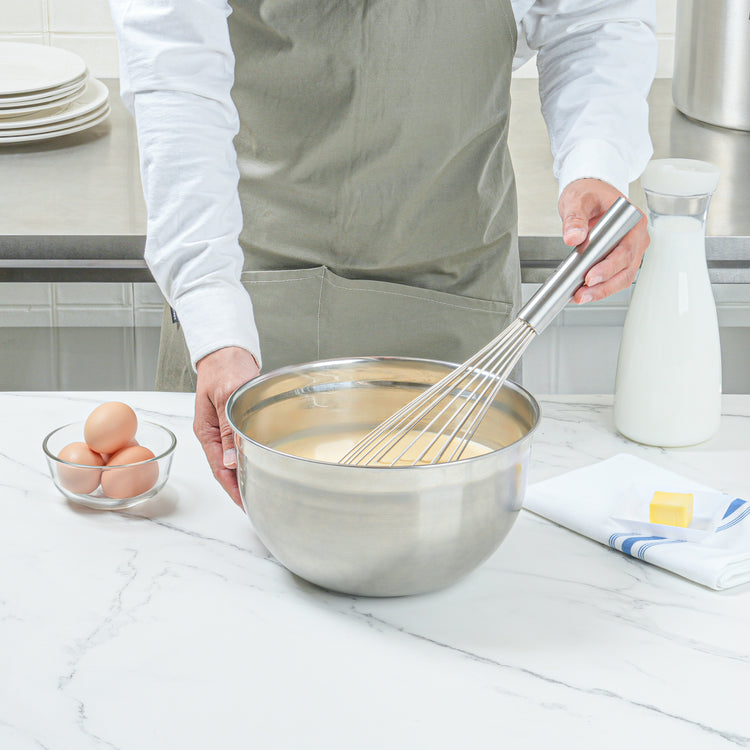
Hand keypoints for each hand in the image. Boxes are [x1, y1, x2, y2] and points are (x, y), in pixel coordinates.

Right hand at [194, 346, 260, 508]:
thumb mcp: (225, 398)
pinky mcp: (234, 423)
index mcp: (206, 431)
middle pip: (224, 468)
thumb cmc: (224, 368)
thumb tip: (229, 461)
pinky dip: (249, 458)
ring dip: (244, 475)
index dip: (231, 488)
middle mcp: (214, 433)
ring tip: (259, 490)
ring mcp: (224, 429)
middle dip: (239, 487)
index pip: (217, 468)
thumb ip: (228, 430)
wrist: (227, 351)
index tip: (244, 502)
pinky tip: (259, 465)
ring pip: (233, 459)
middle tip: (256, 501)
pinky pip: (240, 447)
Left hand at [558, 178, 648, 303]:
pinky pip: (615, 277)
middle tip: (583, 293)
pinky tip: (585, 292)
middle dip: (604, 285)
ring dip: (603, 290)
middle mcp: (636, 237)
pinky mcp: (621, 258)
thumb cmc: (589, 192)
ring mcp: (631, 249)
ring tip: (581, 297)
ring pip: (623, 277)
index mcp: (632, 221)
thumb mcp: (577, 200)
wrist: (589, 191)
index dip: (609, 267)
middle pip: (627, 268)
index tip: (590, 277)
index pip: (625, 250)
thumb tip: (573, 236)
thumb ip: (575, 218)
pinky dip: (601, 287)